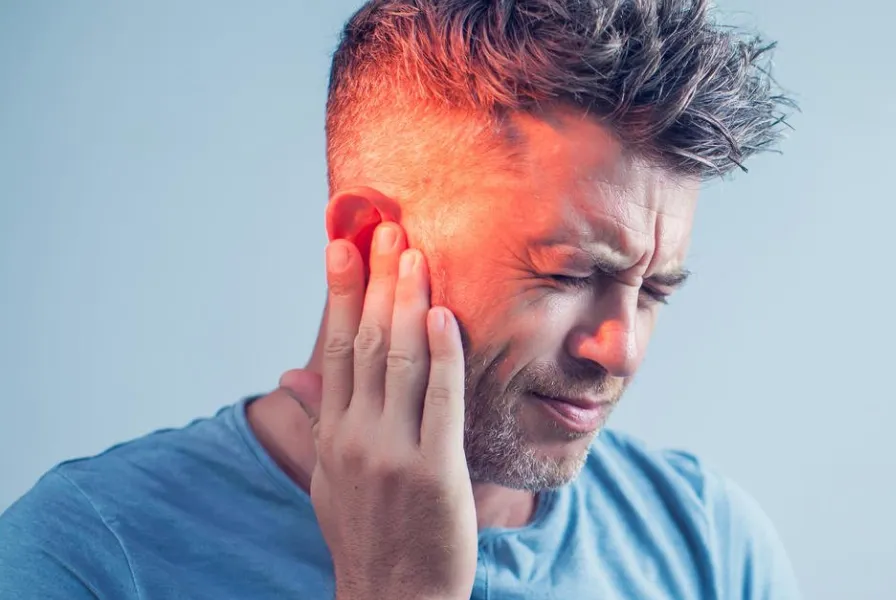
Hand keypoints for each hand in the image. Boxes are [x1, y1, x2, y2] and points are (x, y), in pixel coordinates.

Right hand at [280, 222, 475, 599]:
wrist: (393, 598)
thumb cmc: (369, 533)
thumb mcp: (330, 478)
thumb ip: (321, 421)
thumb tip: (294, 376)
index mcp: (332, 435)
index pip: (335, 348)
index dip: (341, 293)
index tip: (343, 245)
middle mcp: (355, 437)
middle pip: (365, 342)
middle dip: (375, 281)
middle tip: (384, 228)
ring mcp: (392, 453)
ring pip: (399, 361)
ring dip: (406, 301)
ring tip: (413, 253)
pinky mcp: (434, 470)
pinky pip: (442, 399)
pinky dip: (442, 353)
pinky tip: (443, 314)